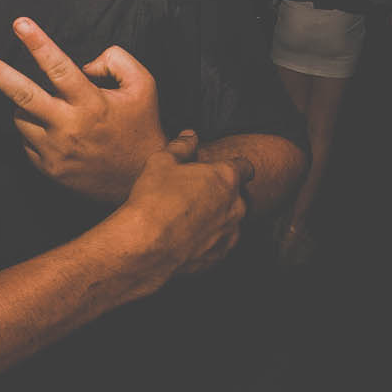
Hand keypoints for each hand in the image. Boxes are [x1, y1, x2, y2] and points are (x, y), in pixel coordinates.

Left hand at [0, 16, 163, 203]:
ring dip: (26, 104)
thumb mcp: (144, 85)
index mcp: (91, 103)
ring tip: (51, 107)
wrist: (139, 180)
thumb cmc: (141, 127)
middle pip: (22, 93)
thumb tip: (83, 62)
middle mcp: (68, 126)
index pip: (60, 67)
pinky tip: (55, 131)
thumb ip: (116, 61)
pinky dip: (34, 129)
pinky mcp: (47, 168)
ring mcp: (54, 150)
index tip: (19, 23)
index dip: (38, 43)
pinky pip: (25, 139)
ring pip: (21, 115)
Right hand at [120, 131, 247, 275]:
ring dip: (217, 218)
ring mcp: (230, 233)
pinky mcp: (220, 255)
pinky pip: (220, 244)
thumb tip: (190, 136)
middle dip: (222, 194)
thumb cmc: (154, 199)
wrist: (147, 245)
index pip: (245, 167)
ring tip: (188, 219)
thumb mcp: (162, 162)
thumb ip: (181, 146)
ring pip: (231, 222)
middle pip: (238, 196)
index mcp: (226, 178)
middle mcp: (236, 206)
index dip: (234, 167)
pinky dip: (209, 240)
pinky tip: (186, 238)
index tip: (222, 170)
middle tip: (196, 195)